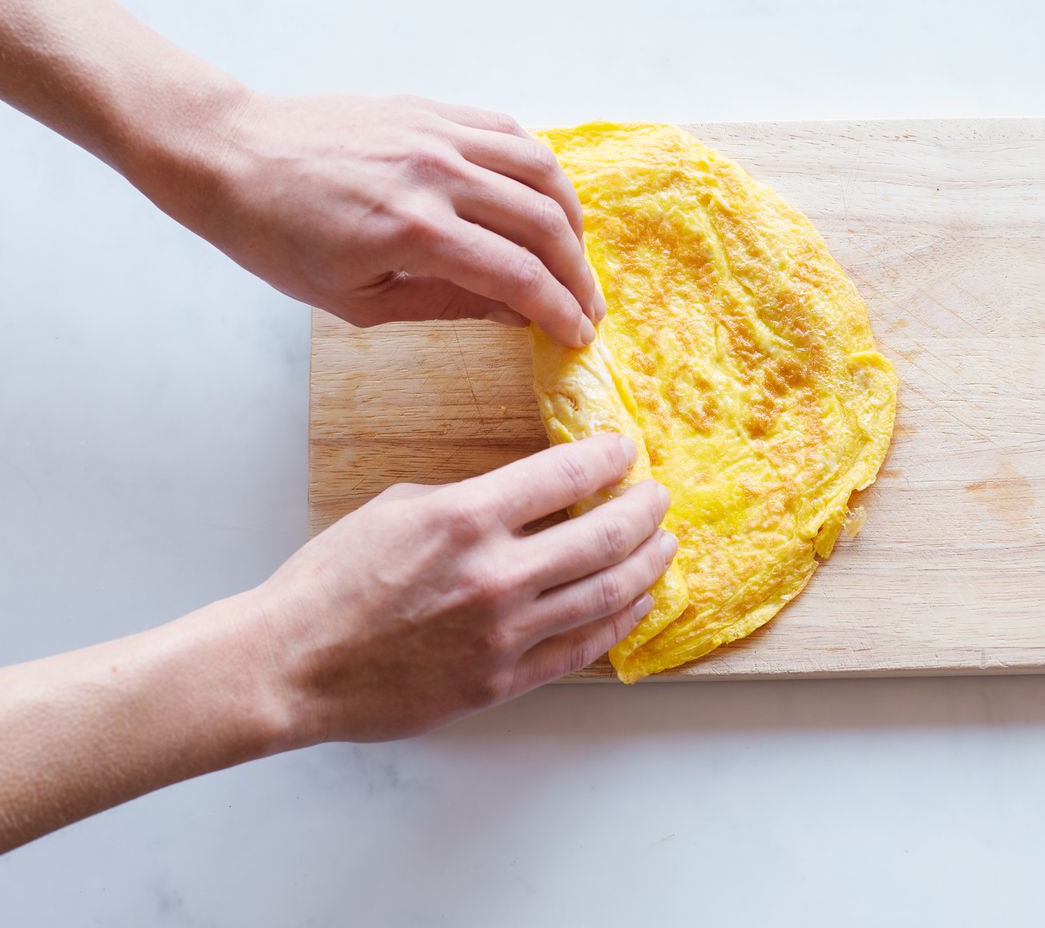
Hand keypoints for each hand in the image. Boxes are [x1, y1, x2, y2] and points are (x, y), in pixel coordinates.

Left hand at [152, 91, 604, 344]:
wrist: (230, 156)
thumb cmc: (279, 239)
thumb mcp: (357, 301)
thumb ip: (445, 305)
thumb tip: (514, 312)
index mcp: (415, 232)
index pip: (518, 276)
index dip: (559, 311)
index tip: (578, 335)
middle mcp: (437, 175)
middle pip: (544, 224)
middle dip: (578, 273)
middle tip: (588, 306)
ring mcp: (437, 134)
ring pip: (541, 170)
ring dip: (570, 217)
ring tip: (574, 253)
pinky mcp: (430, 109)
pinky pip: (509, 132)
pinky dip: (538, 169)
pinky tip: (540, 200)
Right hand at [249, 434, 674, 742]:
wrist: (291, 664)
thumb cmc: (331, 581)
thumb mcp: (397, 508)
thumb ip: (469, 500)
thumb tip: (525, 497)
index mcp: (466, 517)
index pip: (565, 475)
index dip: (607, 457)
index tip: (623, 449)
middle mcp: (496, 573)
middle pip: (605, 535)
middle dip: (645, 510)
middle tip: (659, 497)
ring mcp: (504, 632)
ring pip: (607, 593)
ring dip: (648, 564)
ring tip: (665, 545)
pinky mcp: (502, 680)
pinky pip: (581, 648)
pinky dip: (619, 622)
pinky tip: (636, 602)